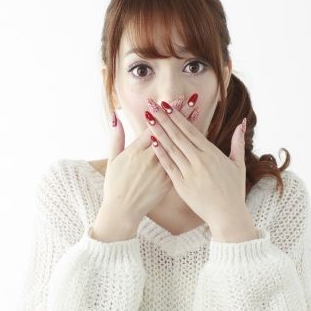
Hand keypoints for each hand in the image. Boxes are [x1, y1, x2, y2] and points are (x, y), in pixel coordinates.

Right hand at [102, 99, 197, 227]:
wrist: (123, 211)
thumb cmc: (115, 185)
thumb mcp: (112, 159)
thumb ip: (116, 137)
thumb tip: (116, 117)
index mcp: (136, 152)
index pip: (154, 127)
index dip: (165, 112)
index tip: (174, 100)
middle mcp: (151, 159)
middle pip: (169, 133)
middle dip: (181, 115)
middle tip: (193, 100)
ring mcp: (161, 171)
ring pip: (178, 146)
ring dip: (188, 128)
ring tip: (198, 113)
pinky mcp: (168, 181)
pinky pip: (181, 163)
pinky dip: (189, 150)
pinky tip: (198, 140)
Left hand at [144, 95, 252, 237]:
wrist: (228, 215)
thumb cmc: (234, 190)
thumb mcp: (239, 164)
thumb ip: (238, 142)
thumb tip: (242, 123)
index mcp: (212, 154)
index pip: (191, 131)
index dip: (178, 117)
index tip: (168, 105)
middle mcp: (199, 161)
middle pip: (178, 135)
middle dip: (164, 119)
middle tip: (152, 105)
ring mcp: (189, 173)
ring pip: (171, 148)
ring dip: (158, 132)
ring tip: (148, 119)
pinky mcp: (182, 185)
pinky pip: (168, 166)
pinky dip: (160, 153)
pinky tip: (151, 142)